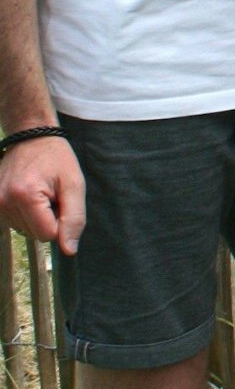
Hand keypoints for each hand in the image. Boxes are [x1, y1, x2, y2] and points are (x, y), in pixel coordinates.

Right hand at [0, 136, 83, 254]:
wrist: (31, 137)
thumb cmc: (56, 159)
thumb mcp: (75, 184)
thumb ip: (74, 218)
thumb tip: (69, 250)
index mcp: (25, 196)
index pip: (47, 235)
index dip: (60, 222)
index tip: (60, 200)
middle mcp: (2, 202)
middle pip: (35, 234)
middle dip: (48, 218)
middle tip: (51, 193)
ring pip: (25, 230)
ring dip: (37, 216)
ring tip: (40, 191)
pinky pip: (15, 223)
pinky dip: (25, 214)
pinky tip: (28, 195)